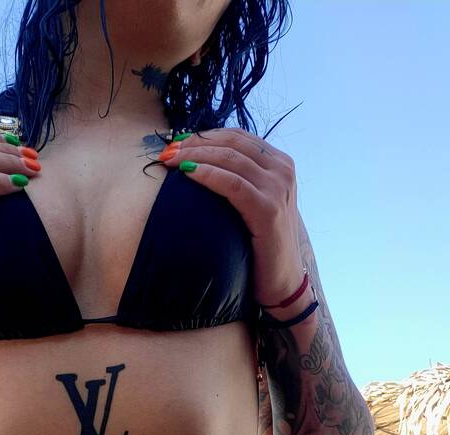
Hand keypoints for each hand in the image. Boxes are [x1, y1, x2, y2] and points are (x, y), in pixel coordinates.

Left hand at [159, 128, 303, 307]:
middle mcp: (282, 170)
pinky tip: (188, 175)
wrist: (283, 283)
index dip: (203, 135)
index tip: (175, 142)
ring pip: (230, 159)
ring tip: (170, 161)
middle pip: (231, 143)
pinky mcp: (269, 210)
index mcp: (279, 163)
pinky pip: (233, 184)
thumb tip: (198, 162)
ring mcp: (278, 188)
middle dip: (195, 143)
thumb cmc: (260, 246)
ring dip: (195, 156)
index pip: (236, 136)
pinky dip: (208, 176)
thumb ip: (239, 180)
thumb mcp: (254, 204)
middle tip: (167, 151)